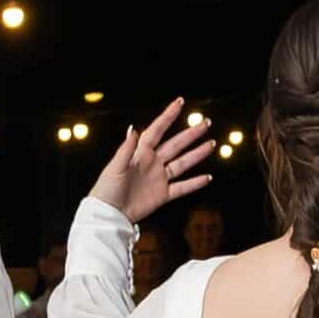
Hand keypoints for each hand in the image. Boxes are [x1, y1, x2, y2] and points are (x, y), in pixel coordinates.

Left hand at [93, 100, 214, 226]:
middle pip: (175, 145)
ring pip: (182, 164)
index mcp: (140, 153)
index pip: (157, 130)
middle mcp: (152, 163)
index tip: (180, 102)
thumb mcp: (115, 167)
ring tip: (211, 144)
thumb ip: (126, 149)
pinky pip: (182, 188)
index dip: (168, 116)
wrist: (109, 214)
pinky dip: (195, 183)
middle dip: (191, 134)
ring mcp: (159, 178)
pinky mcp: (162, 195)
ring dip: (197, 154)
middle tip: (205, 123)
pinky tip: (208, 177)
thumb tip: (134, 128)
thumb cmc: (107, 189)